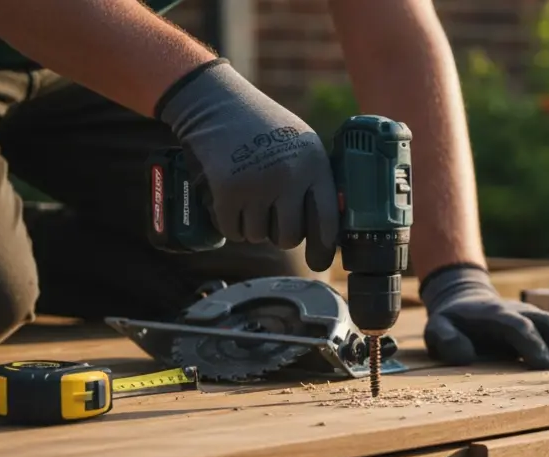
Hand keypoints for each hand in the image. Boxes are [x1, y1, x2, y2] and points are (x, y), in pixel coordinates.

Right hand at [156, 59, 337, 270]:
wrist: (217, 103)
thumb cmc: (263, 126)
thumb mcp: (303, 144)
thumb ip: (316, 180)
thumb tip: (330, 229)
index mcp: (314, 165)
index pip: (327, 220)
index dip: (324, 247)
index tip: (319, 262)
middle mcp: (289, 177)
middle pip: (289, 237)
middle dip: (278, 234)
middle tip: (270, 215)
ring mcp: (257, 184)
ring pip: (258, 236)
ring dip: (252, 227)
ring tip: (249, 199)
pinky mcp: (227, 190)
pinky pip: (233, 231)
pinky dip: (230, 225)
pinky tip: (232, 203)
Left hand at [418, 265, 548, 369]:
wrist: (467, 300)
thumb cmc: (451, 322)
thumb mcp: (436, 329)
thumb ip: (446, 339)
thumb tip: (465, 355)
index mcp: (495, 315)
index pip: (517, 327)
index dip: (532, 343)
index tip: (545, 364)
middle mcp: (521, 313)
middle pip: (547, 324)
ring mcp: (536, 316)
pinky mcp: (547, 324)